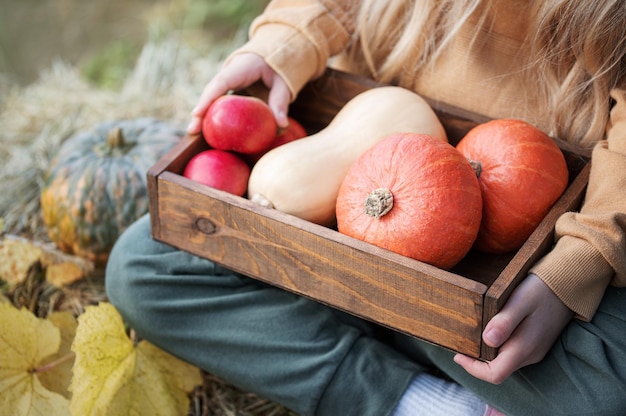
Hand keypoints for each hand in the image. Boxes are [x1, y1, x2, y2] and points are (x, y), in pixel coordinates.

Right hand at [187, 53, 291, 133]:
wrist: (273, 54)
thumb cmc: (279, 66)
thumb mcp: (283, 82)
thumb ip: (281, 101)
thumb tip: (282, 126)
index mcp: (240, 68)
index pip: (221, 83)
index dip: (208, 98)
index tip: (197, 113)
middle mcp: (229, 74)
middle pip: (211, 93)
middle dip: (200, 112)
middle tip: (192, 130)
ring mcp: (227, 82)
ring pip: (212, 98)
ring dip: (203, 115)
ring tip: (193, 133)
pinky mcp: (230, 91)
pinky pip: (220, 102)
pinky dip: (214, 115)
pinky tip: (208, 130)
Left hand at [454, 273, 573, 383]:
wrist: (569, 284)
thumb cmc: (541, 290)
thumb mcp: (520, 301)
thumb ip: (504, 322)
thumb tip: (487, 340)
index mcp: (524, 347)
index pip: (495, 374)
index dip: (473, 368)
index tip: (458, 354)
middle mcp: (530, 355)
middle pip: (498, 369)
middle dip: (477, 361)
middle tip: (461, 342)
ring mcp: (534, 350)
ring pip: (505, 361)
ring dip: (487, 353)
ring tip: (472, 335)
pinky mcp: (536, 343)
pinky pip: (512, 352)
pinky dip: (497, 346)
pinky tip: (491, 330)